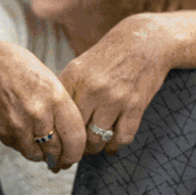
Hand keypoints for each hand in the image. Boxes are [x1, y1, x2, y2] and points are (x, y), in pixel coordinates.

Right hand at [0, 40, 85, 170]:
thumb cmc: (20, 68)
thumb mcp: (50, 82)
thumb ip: (61, 110)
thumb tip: (69, 139)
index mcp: (56, 97)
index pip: (76, 138)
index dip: (76, 152)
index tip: (74, 155)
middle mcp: (38, 112)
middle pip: (57, 151)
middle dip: (59, 157)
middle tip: (59, 157)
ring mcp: (17, 123)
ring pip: (36, 155)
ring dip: (40, 154)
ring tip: (39, 143)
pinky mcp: (0, 130)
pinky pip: (18, 148)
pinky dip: (23, 145)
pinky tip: (21, 130)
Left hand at [58, 13, 172, 155]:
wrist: (145, 41)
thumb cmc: (109, 57)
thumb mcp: (80, 66)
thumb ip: (66, 91)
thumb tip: (50, 122)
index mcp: (73, 77)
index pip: (56, 116)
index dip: (53, 136)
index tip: (52, 147)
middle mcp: (92, 88)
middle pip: (74, 132)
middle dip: (72, 148)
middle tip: (71, 153)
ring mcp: (114, 98)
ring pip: (97, 140)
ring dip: (93, 149)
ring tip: (91, 148)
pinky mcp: (135, 105)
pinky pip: (122, 138)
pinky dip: (114, 146)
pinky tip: (110, 145)